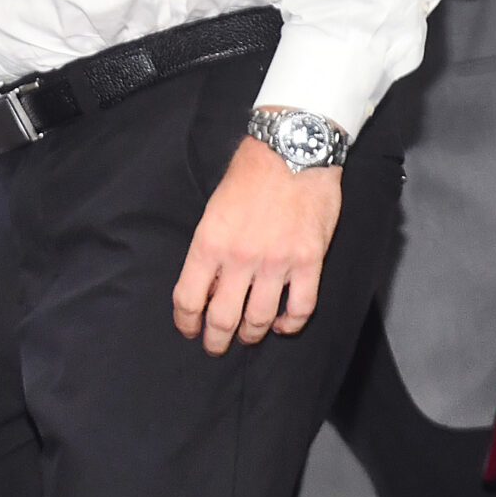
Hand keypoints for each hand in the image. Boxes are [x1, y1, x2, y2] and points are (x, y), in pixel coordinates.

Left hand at [172, 134, 341, 354]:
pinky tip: (281, 325)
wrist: (293, 149)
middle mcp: (241, 258)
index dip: (186, 322)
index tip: (188, 329)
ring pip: (259, 319)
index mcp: (210, 242)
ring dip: (251, 335)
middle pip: (223, 318)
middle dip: (215, 339)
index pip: (189, 298)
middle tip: (214, 346)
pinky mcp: (309, 261)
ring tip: (247, 338)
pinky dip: (289, 324)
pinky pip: (300, 308)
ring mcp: (277, 262)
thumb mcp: (214, 207)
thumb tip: (209, 283)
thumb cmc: (250, 172)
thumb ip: (210, 247)